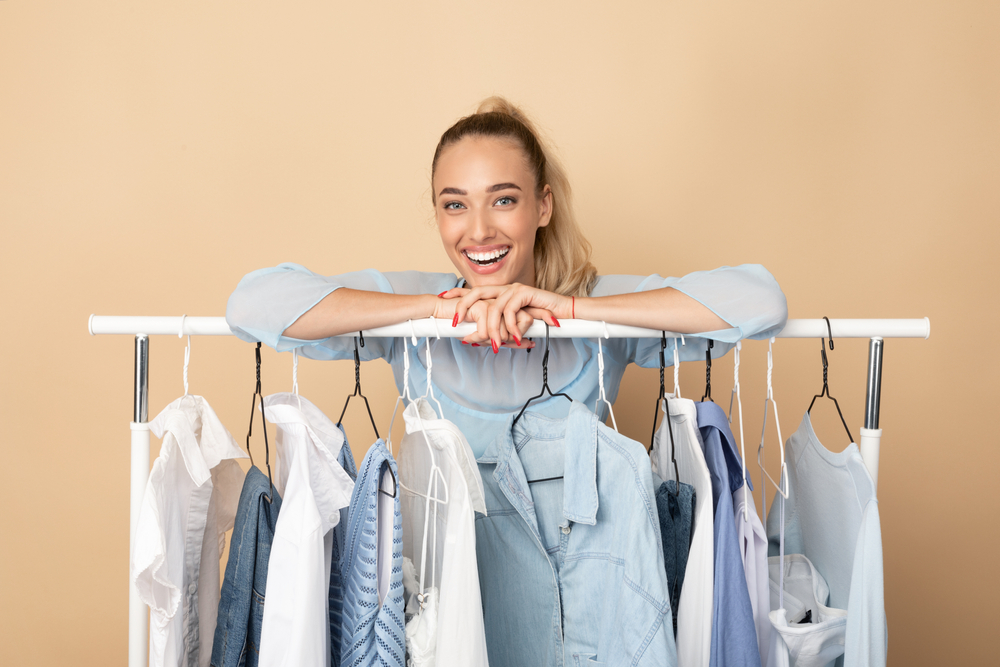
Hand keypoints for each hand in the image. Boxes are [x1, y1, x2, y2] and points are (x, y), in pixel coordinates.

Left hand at [440, 283, 569, 350]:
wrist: (564, 314)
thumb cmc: (540, 321)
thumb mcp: (514, 327)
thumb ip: (496, 330)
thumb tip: (474, 340)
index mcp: (500, 294)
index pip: (475, 291)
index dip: (458, 293)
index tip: (443, 297)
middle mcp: (505, 289)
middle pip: (477, 292)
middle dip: (463, 306)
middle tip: (455, 321)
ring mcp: (514, 289)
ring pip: (493, 308)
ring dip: (493, 330)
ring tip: (497, 345)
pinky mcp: (525, 293)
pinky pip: (510, 310)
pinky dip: (511, 326)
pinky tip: (517, 337)